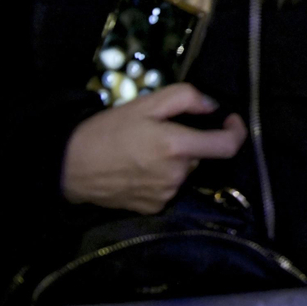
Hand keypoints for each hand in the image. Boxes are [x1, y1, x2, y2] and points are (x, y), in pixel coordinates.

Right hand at [62, 83, 246, 213]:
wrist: (69, 166)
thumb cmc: (108, 130)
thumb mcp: (146, 103)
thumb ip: (185, 98)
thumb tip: (213, 106)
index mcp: (177, 147)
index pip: (228, 146)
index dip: (237, 132)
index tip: (230, 120)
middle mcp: (177, 175)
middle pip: (201, 156)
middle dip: (190, 142)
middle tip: (161, 131)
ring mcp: (165, 194)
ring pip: (185, 172)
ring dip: (175, 160)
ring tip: (145, 150)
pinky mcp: (153, 207)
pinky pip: (170, 187)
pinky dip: (163, 176)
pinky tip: (139, 168)